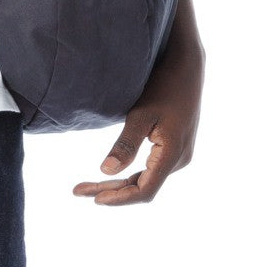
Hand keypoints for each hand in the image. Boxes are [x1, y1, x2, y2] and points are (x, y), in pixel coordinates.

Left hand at [72, 39, 204, 205]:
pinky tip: (113, 173)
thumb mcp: (141, 113)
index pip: (144, 190)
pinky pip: (151, 167)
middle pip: (143, 187)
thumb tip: (106, 171)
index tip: (94, 200)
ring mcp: (179, 154)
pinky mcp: (175, 146)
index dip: (119, 198)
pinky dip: (130, 172)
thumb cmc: (163, 85)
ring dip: (119, 184)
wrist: (188, 66)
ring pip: (146, 178)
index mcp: (173, 155)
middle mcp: (179, 160)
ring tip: (88, 186)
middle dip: (111, 192)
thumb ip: (125, 144)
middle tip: (79, 191)